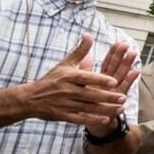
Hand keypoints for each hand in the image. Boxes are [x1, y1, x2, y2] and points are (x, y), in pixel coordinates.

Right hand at [18, 34, 135, 130]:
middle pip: (90, 95)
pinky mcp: (63, 115)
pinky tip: (106, 119)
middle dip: (107, 97)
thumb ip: (80, 51)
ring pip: (88, 108)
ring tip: (121, 109)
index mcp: (68, 77)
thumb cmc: (52, 79)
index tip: (114, 81)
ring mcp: (65, 104)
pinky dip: (92, 120)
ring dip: (105, 109)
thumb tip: (88, 34)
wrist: (30, 98)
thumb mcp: (65, 64)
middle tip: (124, 97)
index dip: (100, 80)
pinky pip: (80, 119)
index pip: (86, 78)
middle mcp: (66, 90)